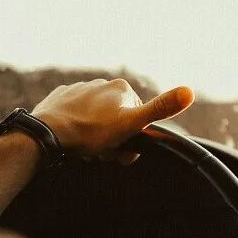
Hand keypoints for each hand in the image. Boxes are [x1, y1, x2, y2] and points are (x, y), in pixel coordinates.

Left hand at [32, 78, 193, 162]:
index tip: (121, 149)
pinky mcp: (60, 98)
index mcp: (121, 89)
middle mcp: (101, 83)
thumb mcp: (131, 125)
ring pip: (96, 119)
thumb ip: (160, 109)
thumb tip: (190, 91)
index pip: (138, 119)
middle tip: (102, 153)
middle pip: (117, 120)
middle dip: (113, 139)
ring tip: (85, 148)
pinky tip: (72, 139)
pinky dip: (76, 128)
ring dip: (95, 135)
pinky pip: (75, 116)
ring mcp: (79, 89)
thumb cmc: (91, 133)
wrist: (48, 133)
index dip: (132, 139)